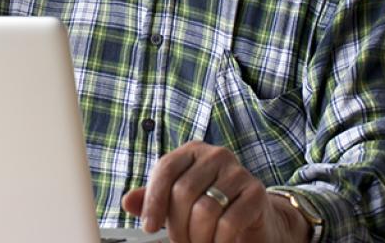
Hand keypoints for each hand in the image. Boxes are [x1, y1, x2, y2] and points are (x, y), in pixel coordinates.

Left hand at [121, 141, 308, 242]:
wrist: (253, 219)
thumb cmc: (211, 206)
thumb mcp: (177, 202)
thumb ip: (153, 199)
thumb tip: (128, 202)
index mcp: (192, 152)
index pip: (166, 169)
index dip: (154, 201)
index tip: (148, 227)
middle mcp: (215, 155)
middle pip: (184, 191)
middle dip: (177, 226)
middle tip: (180, 242)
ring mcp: (238, 172)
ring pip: (205, 209)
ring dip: (198, 236)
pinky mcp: (256, 192)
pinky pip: (229, 221)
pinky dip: (218, 240)